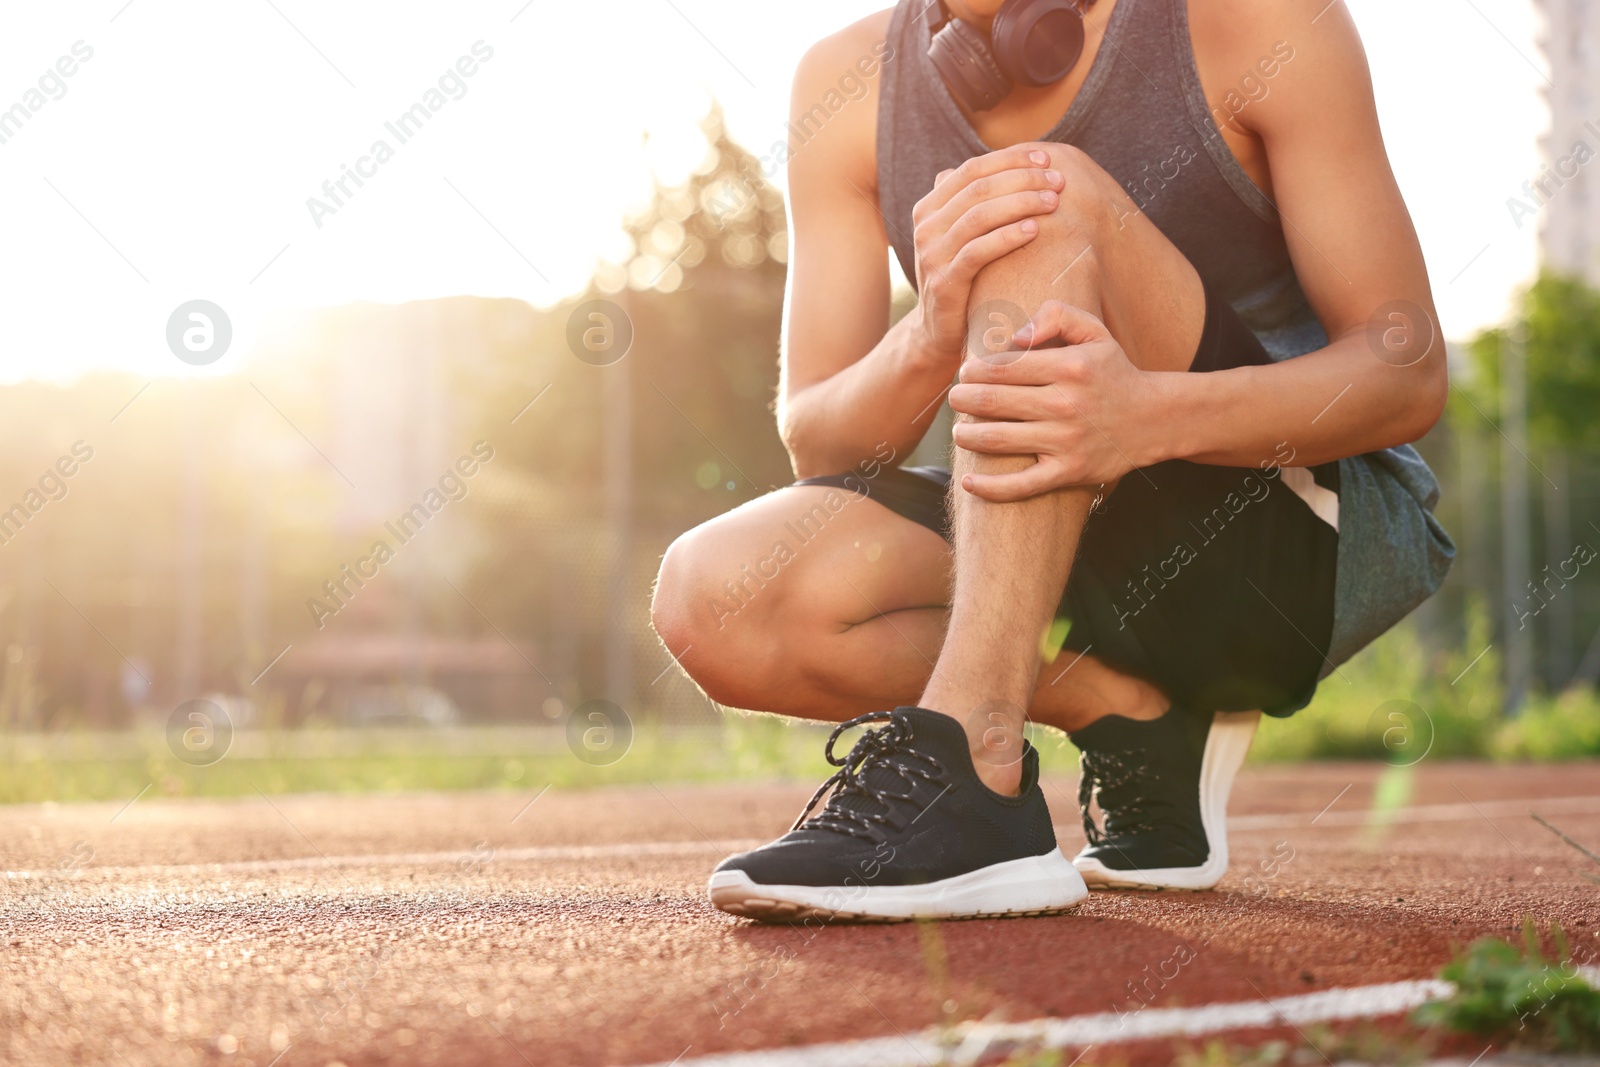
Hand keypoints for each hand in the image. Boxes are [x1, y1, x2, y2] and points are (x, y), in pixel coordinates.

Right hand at [908, 145, 1065, 361]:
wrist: (939, 330)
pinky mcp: (944, 282)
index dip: (1010, 159)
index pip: (971, 169)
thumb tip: (1017, 165)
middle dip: (1022, 179)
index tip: (1046, 159)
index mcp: (929, 207)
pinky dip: (1008, 236)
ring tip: (1053, 202)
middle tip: (1057, 181)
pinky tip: (1035, 230)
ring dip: (1021, 203)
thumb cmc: (964, 276)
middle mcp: (925, 226)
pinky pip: (978, 251)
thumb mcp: (964, 236)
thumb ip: (976, 203)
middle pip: (978, 188)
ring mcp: (931, 255)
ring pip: (979, 215)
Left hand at [947, 300, 1160, 501]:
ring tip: (959, 431)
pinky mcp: (1069, 472)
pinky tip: (968, 482)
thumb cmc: (1113, 372)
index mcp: (1068, 366)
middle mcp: (1065, 404)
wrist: (1155, 418)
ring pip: (997, 439)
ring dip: (966, 436)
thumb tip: (1015, 337)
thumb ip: (1055, 315)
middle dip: (963, 399)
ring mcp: (1066, 441)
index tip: (966, 373)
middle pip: (992, 401)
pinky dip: (989, 488)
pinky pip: (1020, 486)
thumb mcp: (1094, 331)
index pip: (1002, 366)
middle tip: (956, 399)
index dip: (973, 370)